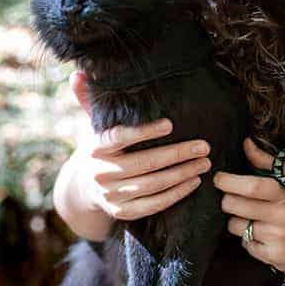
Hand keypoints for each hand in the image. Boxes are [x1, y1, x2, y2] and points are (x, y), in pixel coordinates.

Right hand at [57, 70, 212, 222]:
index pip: (119, 138)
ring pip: (153, 185)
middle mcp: (101, 172)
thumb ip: (89, 100)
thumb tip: (79, 73)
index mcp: (95, 147)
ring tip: (205, 163)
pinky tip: (194, 182)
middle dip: (178, 154)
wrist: (83, 188)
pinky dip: (176, 194)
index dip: (144, 132)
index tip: (170, 124)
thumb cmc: (98, 148)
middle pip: (145, 163)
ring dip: (182, 174)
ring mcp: (111, 195)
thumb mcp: (93, 125)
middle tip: (204, 146)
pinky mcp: (122, 212)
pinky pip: (153, 205)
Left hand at [213, 137, 284, 275]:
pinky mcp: (274, 257)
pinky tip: (264, 233)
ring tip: (253, 216)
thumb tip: (247, 143)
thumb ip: (269, 162)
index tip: (219, 178)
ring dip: (239, 219)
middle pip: (234, 206)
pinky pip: (246, 245)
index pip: (249, 186)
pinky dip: (249, 238)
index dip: (227, 181)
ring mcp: (276, 239)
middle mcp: (279, 217)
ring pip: (236, 226)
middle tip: (234, 197)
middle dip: (228, 199)